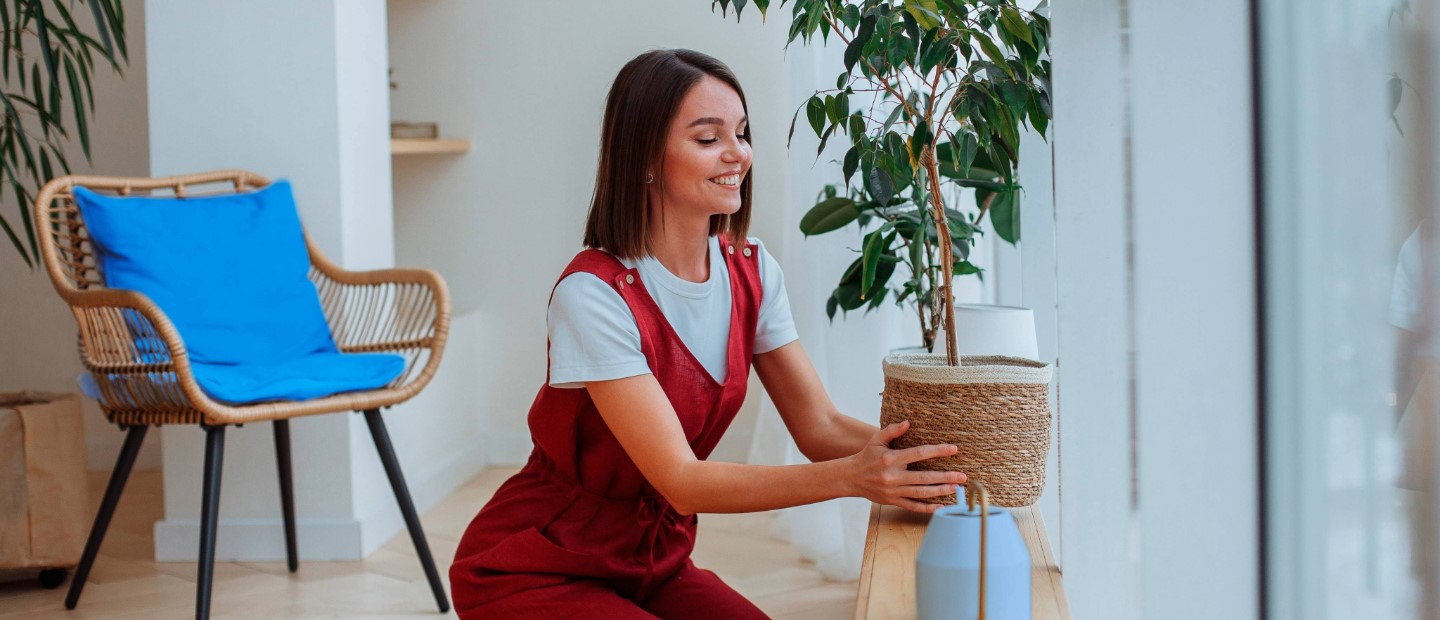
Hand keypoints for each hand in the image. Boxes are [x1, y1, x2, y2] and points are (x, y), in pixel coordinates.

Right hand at [846, 420, 967, 513]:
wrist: (851, 478)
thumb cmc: (867, 456)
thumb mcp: (876, 440)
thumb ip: (892, 430)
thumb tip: (908, 422)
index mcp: (891, 459)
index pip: (919, 453)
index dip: (937, 451)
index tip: (954, 449)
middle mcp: (893, 476)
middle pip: (924, 477)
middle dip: (945, 477)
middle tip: (962, 476)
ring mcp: (893, 491)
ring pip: (921, 493)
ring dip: (940, 491)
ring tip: (956, 489)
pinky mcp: (893, 502)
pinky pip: (913, 506)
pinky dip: (927, 508)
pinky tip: (941, 507)